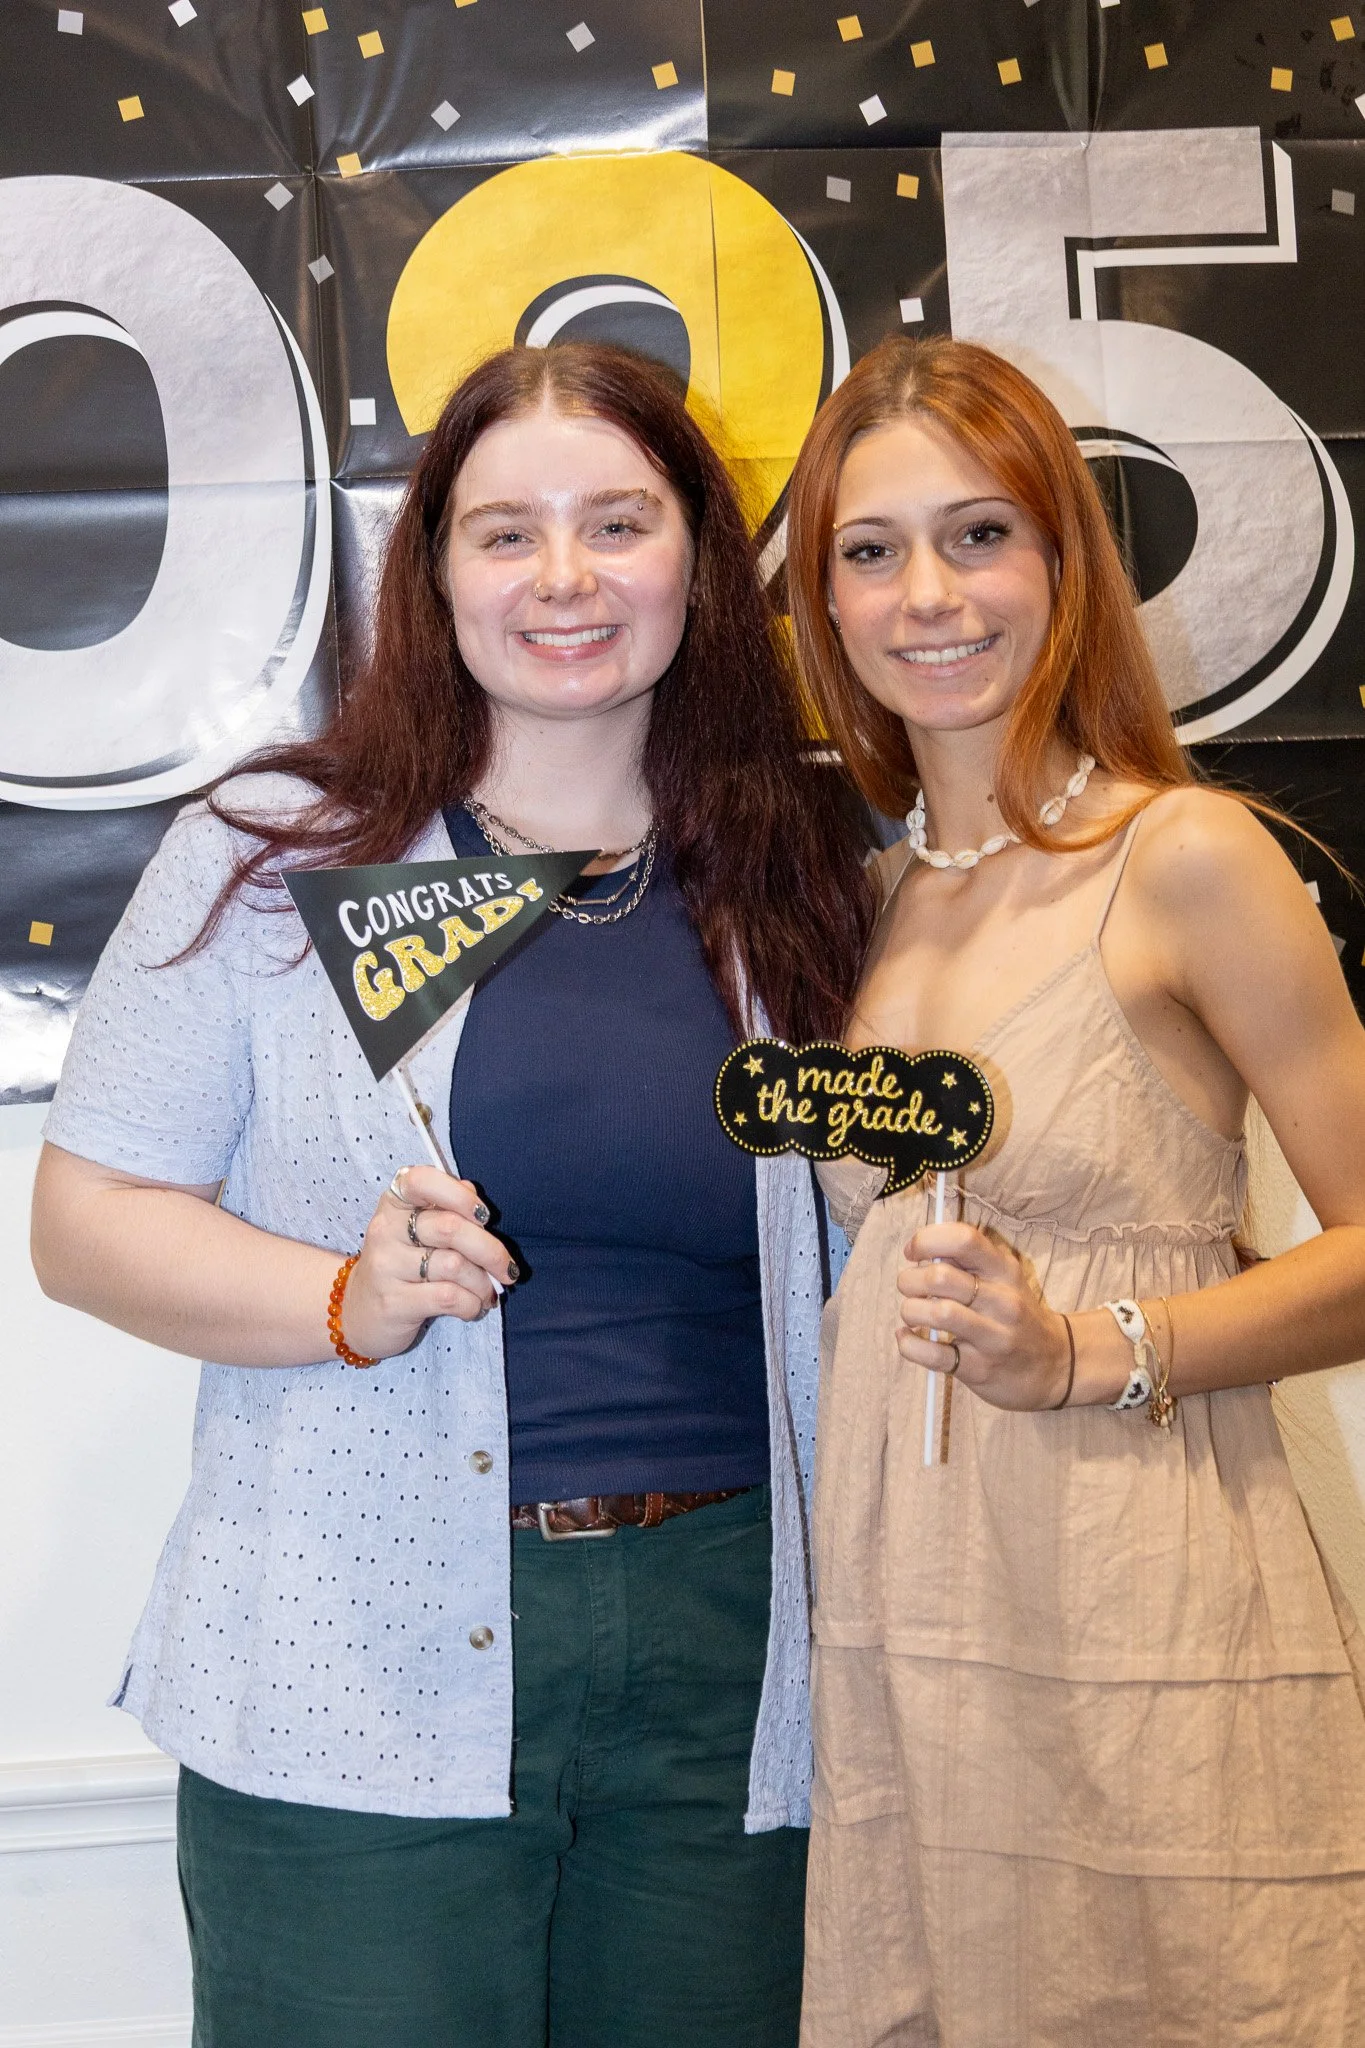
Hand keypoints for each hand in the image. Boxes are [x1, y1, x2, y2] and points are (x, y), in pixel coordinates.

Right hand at [341, 1164, 517, 1358]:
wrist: (357, 1314)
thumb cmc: (401, 1265)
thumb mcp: (416, 1230)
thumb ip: (445, 1208)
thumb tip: (473, 1195)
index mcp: (393, 1204)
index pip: (422, 1181)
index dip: (459, 1195)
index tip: (484, 1216)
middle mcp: (385, 1230)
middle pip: (451, 1228)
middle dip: (491, 1250)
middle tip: (508, 1269)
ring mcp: (386, 1267)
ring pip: (454, 1265)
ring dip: (483, 1283)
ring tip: (488, 1293)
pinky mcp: (393, 1303)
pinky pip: (448, 1298)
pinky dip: (472, 1304)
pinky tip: (473, 1308)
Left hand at [896, 1221, 1071, 1411]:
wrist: (1054, 1365)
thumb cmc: (1015, 1315)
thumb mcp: (1003, 1279)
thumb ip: (967, 1261)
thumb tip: (919, 1248)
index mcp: (1004, 1270)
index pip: (963, 1239)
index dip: (926, 1240)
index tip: (913, 1252)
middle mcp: (1002, 1300)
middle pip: (940, 1277)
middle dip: (910, 1280)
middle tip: (910, 1288)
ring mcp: (993, 1337)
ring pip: (936, 1313)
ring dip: (910, 1311)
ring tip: (913, 1314)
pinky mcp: (979, 1369)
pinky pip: (931, 1353)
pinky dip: (908, 1344)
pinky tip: (908, 1337)